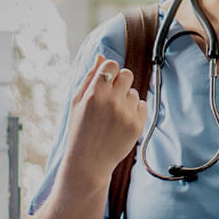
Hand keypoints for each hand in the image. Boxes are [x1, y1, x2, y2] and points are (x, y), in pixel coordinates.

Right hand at [61, 54, 148, 182]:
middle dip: (120, 82)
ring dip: (126, 99)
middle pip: (127, 74)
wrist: (89, 162)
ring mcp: (126, 113)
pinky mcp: (137, 124)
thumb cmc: (79, 130)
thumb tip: (101, 57)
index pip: (112, 65)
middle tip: (111, 97)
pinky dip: (134, 111)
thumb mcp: (76, 102)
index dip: (110, 71)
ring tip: (113, 115)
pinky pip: (142, 105)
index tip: (106, 81)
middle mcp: (111, 101)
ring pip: (134, 92)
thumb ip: (89, 77)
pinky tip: (121, 122)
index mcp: (94, 93)